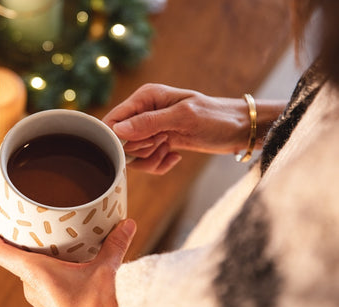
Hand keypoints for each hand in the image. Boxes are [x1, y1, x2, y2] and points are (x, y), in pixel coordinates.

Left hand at [0, 219, 136, 306]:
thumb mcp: (106, 272)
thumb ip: (115, 245)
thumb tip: (127, 223)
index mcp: (35, 273)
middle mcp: (32, 286)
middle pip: (15, 258)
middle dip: (18, 238)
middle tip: (27, 218)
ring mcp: (40, 298)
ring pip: (29, 269)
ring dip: (35, 252)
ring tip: (48, 233)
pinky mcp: (51, 305)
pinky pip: (41, 279)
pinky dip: (47, 265)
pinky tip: (64, 258)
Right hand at [103, 84, 257, 173]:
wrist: (238, 130)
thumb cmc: (216, 118)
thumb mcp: (183, 118)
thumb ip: (149, 123)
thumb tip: (118, 129)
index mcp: (145, 97)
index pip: (114, 119)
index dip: (120, 138)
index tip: (143, 144)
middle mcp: (144, 111)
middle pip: (121, 140)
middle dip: (141, 150)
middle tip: (163, 142)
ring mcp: (150, 129)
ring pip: (133, 154)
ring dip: (151, 159)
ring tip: (170, 150)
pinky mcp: (158, 143)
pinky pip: (146, 161)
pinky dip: (158, 164)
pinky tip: (174, 157)